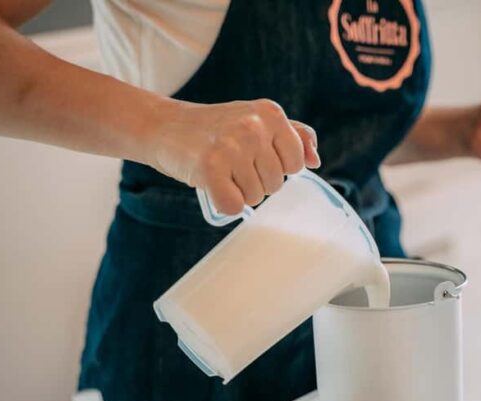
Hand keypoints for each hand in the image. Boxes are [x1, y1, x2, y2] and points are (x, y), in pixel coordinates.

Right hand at [148, 99, 319, 214]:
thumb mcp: (258, 121)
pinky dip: (224, 203)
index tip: (253, 155)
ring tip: (220, 169)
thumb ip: (295, 137)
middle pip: (276, 184)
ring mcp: (232, 146)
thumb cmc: (217, 129)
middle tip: (232, 162)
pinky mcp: (210, 167)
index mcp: (271, 113)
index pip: (296, 164)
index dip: (275, 167)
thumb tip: (315, 162)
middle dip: (256, 180)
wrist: (164, 126)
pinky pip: (235, 207)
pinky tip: (211, 184)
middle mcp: (254, 126)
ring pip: (256, 197)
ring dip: (238, 191)